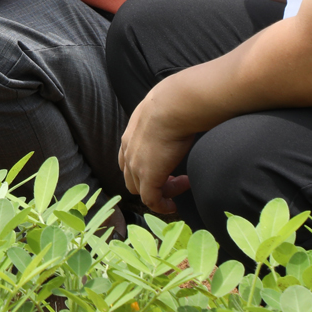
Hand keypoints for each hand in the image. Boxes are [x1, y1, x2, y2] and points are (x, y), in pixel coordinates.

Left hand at [118, 86, 196, 214]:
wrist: (172, 106)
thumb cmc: (174, 105)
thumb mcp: (161, 113)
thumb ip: (163, 121)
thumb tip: (180, 118)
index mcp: (130, 136)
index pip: (128, 160)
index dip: (144, 169)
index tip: (166, 167)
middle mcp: (128, 152)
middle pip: (132, 178)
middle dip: (152, 182)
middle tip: (176, 178)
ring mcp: (136, 165)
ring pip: (142, 190)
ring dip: (162, 191)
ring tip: (183, 183)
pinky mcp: (148, 177)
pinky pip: (151, 201)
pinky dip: (162, 206)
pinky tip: (174, 206)